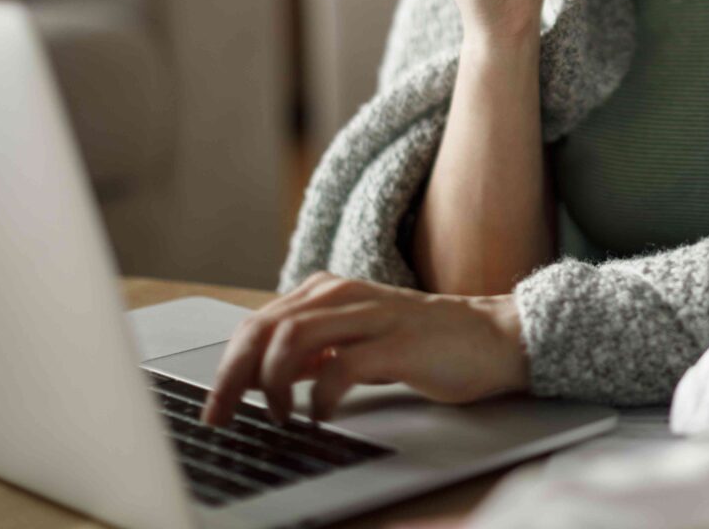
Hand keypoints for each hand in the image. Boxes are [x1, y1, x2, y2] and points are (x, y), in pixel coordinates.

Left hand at [198, 272, 530, 426]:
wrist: (494, 338)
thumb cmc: (428, 344)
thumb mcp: (359, 340)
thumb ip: (316, 350)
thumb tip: (265, 376)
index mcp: (329, 292)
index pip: (258, 324)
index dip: (227, 367)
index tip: (215, 406)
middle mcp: (344, 296)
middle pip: (264, 329)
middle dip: (234, 376)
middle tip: (224, 416)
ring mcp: (371, 317)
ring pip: (292, 339)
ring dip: (272, 384)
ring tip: (279, 416)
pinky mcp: (398, 344)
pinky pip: (340, 367)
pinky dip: (319, 396)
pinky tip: (320, 415)